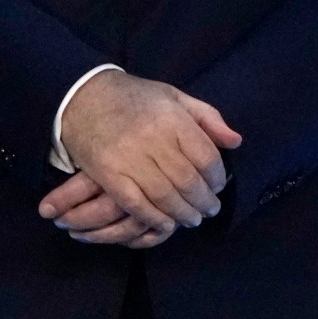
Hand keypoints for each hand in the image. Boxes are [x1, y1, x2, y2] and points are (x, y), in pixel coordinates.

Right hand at [48, 70, 239, 239]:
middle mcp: (153, 139)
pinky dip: (154, 218)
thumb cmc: (133, 98)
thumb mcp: (174, 96)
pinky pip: (136, 204)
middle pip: (189, 182)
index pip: (207, 158)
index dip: (217, 178)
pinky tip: (165, 222)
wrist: (82, 96)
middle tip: (209, 210)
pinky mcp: (108, 174)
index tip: (217, 186)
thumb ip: (208, 117)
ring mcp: (129, 159)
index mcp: (173, 119)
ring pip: (166, 197)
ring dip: (183, 213)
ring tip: (191, 219)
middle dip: (204, 201)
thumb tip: (235, 142)